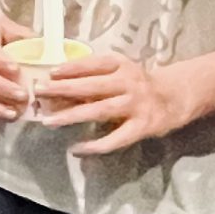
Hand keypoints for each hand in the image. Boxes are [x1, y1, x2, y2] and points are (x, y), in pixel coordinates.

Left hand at [34, 49, 189, 157]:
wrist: (174, 97)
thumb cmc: (138, 84)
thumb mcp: (120, 71)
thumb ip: (95, 75)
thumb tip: (57, 81)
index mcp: (122, 65)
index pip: (94, 64)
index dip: (72, 67)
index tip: (51, 72)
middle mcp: (129, 83)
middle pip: (92, 87)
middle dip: (63, 89)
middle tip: (40, 92)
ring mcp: (136, 106)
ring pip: (99, 111)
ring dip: (72, 116)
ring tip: (49, 121)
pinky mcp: (142, 127)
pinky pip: (115, 139)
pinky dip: (94, 146)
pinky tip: (76, 149)